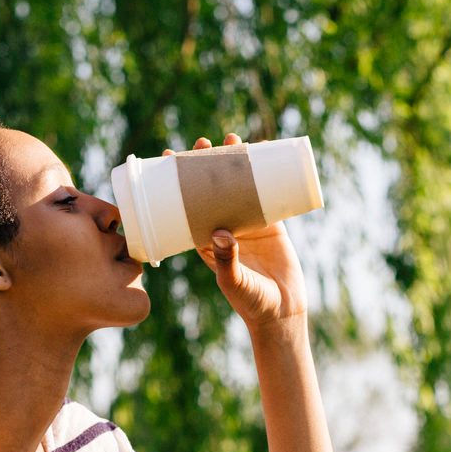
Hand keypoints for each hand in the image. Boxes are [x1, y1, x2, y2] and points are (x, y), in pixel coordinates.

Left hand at [163, 134, 308, 331]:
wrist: (282, 312)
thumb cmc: (251, 302)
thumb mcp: (233, 282)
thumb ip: (225, 260)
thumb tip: (221, 233)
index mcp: (204, 240)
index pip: (185, 204)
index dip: (177, 181)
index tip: (169, 157)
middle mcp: (223, 228)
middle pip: (211, 188)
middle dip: (206, 164)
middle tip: (203, 144)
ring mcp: (247, 224)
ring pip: (238, 185)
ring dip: (235, 162)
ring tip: (233, 139)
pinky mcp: (271, 224)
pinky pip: (265, 192)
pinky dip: (265, 173)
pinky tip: (264, 151)